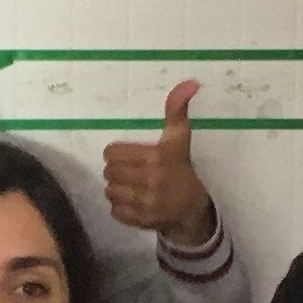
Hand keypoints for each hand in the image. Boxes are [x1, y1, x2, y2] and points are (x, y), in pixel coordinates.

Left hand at [99, 81, 213, 245]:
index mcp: (157, 157)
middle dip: (116, 171)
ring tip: (131, 186)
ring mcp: (146, 202)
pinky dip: (120, 207)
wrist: (193, 209)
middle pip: (109, 172)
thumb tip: (190, 83)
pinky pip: (115, 210)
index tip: (127, 155)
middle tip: (128, 171)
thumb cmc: (182, 169)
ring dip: (117, 188)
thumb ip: (177, 111)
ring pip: (110, 191)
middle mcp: (150, 180)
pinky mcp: (141, 219)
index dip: (117, 153)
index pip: (113, 152)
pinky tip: (133, 201)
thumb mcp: (179, 139)